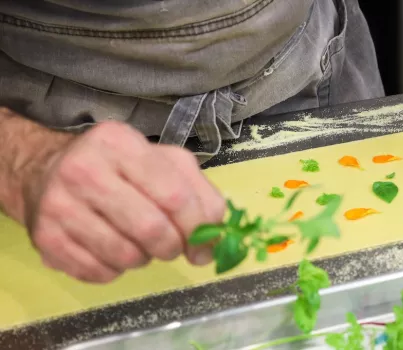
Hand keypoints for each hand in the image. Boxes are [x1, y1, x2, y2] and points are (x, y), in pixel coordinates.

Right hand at [14, 118, 224, 282]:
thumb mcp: (165, 164)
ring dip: (144, 259)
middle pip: (151, 229)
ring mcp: (59, 205)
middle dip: (172, 247)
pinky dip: (116, 271)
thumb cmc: (120, 168)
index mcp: (121, 144)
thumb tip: (211, 247)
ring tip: (140, 243)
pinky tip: (113, 251)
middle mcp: (85, 170)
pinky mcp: (45, 238)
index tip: (204, 243)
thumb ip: (201, 197)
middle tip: (171, 245)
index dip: (198, 227)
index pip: (175, 196)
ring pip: (126, 256)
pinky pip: (99, 273)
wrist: (46, 172)